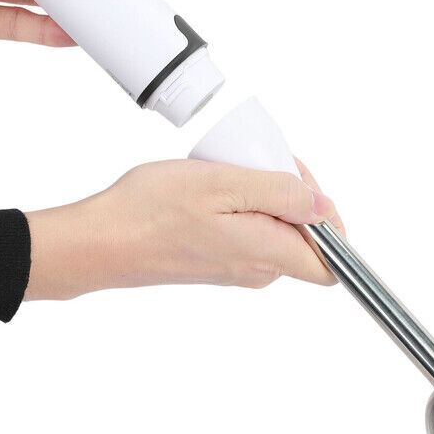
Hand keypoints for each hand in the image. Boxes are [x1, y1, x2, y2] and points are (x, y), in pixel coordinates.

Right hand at [25, 159, 344, 299]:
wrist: (100, 241)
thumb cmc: (152, 211)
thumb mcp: (224, 185)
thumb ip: (282, 197)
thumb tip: (325, 208)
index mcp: (267, 255)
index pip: (333, 261)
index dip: (329, 218)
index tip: (299, 182)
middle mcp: (257, 270)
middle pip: (303, 236)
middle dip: (290, 193)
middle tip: (252, 162)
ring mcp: (234, 268)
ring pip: (272, 228)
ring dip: (260, 194)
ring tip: (224, 173)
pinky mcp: (214, 261)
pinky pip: (246, 231)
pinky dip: (237, 204)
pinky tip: (208, 187)